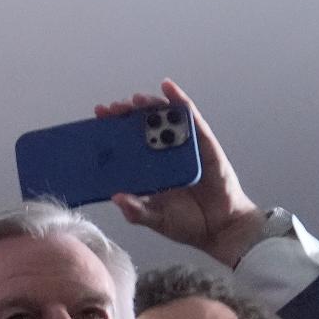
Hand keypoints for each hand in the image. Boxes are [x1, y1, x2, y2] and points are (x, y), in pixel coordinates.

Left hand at [94, 78, 262, 268]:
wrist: (221, 230)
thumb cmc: (189, 223)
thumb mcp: (156, 218)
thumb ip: (136, 211)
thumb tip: (116, 197)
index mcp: (150, 169)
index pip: (128, 143)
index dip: (113, 129)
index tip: (97, 117)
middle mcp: (165, 155)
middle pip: (144, 126)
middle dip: (127, 114)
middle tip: (113, 109)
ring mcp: (185, 148)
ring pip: (165, 118)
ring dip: (150, 105)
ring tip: (135, 99)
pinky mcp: (205, 145)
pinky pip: (192, 119)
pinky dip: (180, 101)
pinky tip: (168, 87)